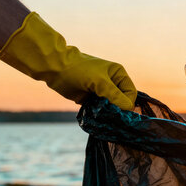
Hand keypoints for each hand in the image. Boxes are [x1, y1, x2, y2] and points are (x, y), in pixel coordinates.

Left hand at [0, 12, 136, 109]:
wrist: (55, 68)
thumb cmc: (79, 70)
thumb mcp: (99, 82)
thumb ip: (115, 96)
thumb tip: (128, 109)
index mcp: (119, 74)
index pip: (130, 94)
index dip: (127, 104)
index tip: (119, 113)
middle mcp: (112, 83)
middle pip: (122, 102)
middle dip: (117, 110)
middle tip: (109, 116)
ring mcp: (101, 91)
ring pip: (111, 108)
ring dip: (107, 113)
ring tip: (99, 116)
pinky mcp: (91, 99)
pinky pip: (100, 110)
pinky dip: (98, 115)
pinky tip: (94, 116)